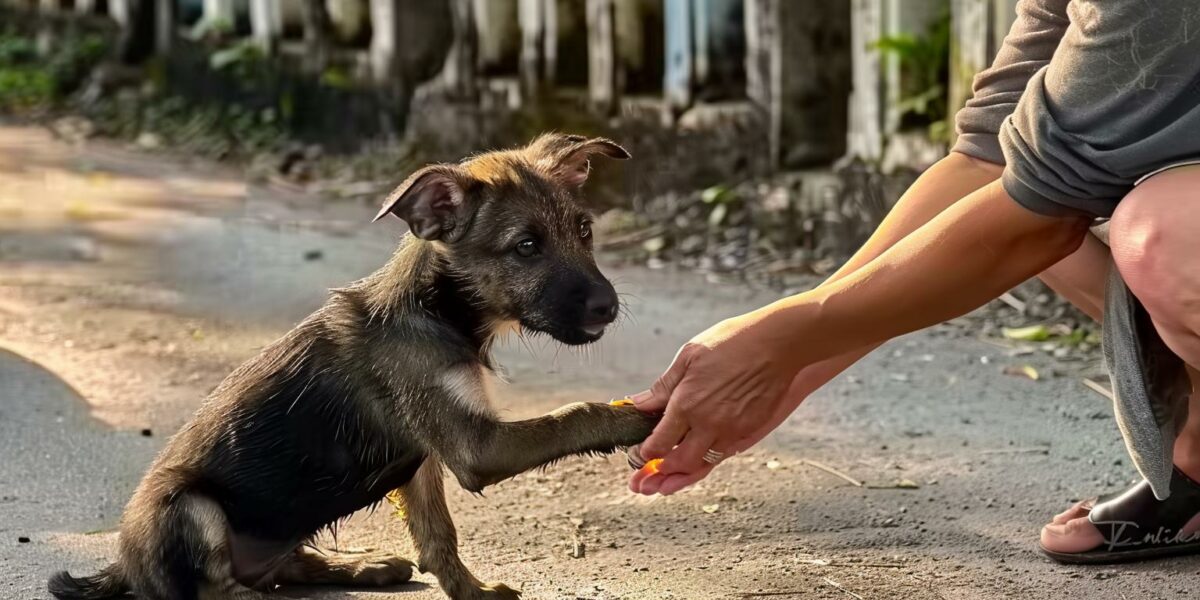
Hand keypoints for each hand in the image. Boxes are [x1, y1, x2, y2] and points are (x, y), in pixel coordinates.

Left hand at [627, 310, 800, 494]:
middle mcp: (708, 424)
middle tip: (651, 466)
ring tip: (669, 469)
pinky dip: (708, 458)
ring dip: (684, 469)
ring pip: (702, 464)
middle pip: (678, 463)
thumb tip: (638, 404)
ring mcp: (731, 430)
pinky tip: (699, 452)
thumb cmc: (733, 343)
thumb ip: (663, 387)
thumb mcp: (688, 356)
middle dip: (661, 469)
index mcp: (687, 404)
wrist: (778, 344)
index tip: (638, 452)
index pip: (658, 444)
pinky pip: (724, 454)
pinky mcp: (749, 431)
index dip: (643, 453)